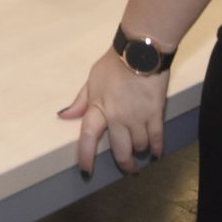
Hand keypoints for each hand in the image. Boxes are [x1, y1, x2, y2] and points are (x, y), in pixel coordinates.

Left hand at [59, 49, 169, 174]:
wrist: (140, 50)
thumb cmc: (114, 63)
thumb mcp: (92, 79)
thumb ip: (80, 101)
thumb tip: (64, 116)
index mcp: (98, 107)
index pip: (88, 137)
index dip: (86, 156)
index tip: (86, 170)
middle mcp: (117, 117)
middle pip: (120, 151)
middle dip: (125, 164)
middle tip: (129, 168)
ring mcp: (137, 116)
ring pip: (139, 146)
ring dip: (140, 150)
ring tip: (141, 150)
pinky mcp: (155, 113)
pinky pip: (157, 138)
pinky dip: (157, 148)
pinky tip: (156, 152)